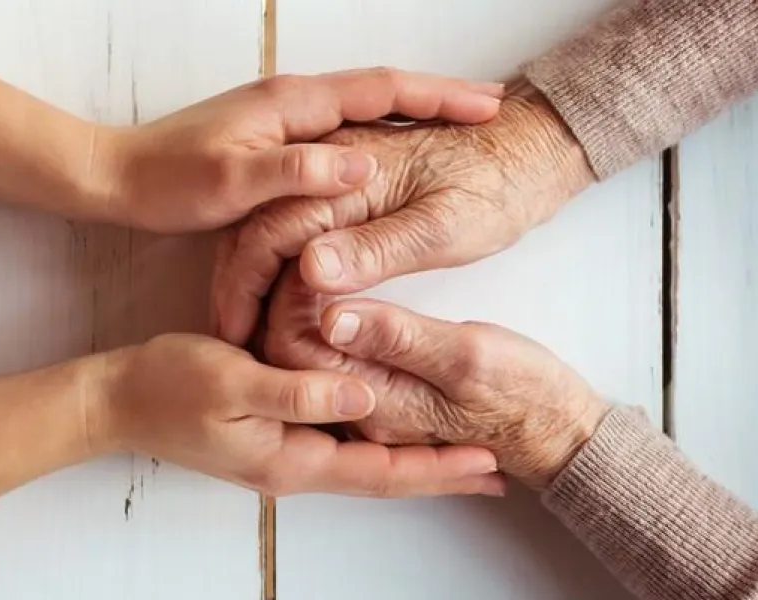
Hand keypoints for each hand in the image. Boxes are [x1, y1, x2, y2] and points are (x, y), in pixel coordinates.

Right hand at [90, 333, 505, 496]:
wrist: (117, 399)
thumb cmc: (169, 386)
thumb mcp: (235, 381)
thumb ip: (300, 392)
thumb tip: (365, 395)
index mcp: (291, 458)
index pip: (381, 471)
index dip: (437, 471)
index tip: (488, 465)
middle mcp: (294, 464)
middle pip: (382, 474)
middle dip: (438, 473)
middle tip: (494, 468)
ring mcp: (283, 452)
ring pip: (364, 460)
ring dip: (414, 458)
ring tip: (459, 451)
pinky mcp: (273, 434)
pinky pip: (341, 443)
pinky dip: (377, 438)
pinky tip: (393, 423)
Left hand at [97, 68, 503, 233]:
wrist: (116, 177)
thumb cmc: (168, 181)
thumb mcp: (231, 183)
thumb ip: (294, 173)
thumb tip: (359, 167)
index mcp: (293, 104)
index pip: (382, 88)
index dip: (438, 97)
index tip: (488, 105)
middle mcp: (293, 101)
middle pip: (383, 88)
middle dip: (439, 96)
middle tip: (491, 108)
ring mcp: (284, 118)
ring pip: (366, 107)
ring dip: (414, 111)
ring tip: (460, 123)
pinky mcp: (274, 138)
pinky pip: (344, 127)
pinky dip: (382, 130)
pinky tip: (395, 150)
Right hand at [213, 89, 594, 344]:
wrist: (527, 149)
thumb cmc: (495, 187)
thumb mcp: (442, 228)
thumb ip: (376, 250)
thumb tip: (308, 272)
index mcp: (345, 174)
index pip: (268, 230)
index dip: (245, 285)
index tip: (236, 332)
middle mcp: (329, 168)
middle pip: (257, 229)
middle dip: (237, 286)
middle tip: (231, 341)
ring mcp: (334, 177)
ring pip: (270, 229)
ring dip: (252, 278)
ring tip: (246, 331)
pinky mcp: (346, 191)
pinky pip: (294, 228)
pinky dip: (278, 267)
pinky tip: (279, 304)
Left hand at [261, 266, 607, 488]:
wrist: (556, 429)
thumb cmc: (523, 393)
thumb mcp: (468, 355)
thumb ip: (398, 336)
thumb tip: (330, 314)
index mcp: (370, 403)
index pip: (290, 350)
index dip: (289, 295)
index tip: (311, 251)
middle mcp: (354, 410)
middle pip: (286, 352)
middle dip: (287, 296)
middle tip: (308, 245)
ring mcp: (365, 402)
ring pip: (306, 350)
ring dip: (304, 303)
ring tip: (319, 255)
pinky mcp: (380, 390)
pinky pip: (332, 353)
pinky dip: (324, 315)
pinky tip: (337, 282)